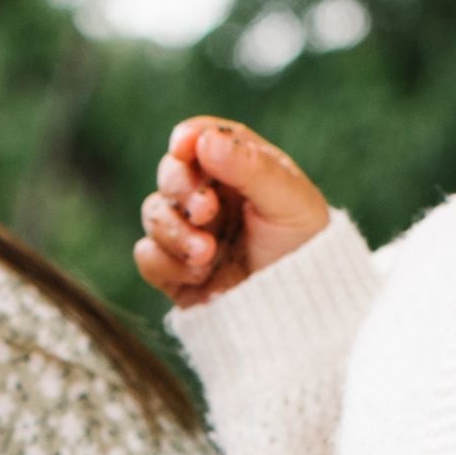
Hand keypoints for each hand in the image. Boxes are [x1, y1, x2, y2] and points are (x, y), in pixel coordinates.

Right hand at [135, 119, 329, 307]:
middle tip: (206, 210)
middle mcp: (210, 197)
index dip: (188, 138)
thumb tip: (204, 140)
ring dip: (174, 231)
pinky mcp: (175, 271)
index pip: (202, 139)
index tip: (184, 147)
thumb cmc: (308, 251)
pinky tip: (199, 274)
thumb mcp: (289, 202)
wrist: (303, 316)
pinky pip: (147, 256)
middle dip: (182, 188)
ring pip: (154, 213)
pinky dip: (166, 262)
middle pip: (172, 173)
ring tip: (208, 253)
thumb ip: (249, 167)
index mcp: (240, 171)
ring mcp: (190, 234)